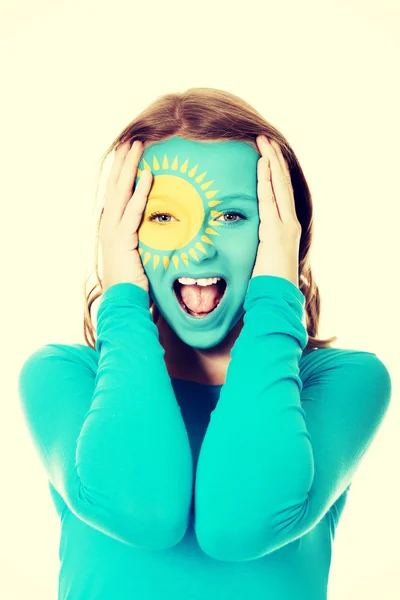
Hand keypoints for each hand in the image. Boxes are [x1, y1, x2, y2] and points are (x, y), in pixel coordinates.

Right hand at [99, 140, 152, 292]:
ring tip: (137, 145)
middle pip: (115, 186)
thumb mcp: (138, 254)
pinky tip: (148, 175)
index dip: (121, 172)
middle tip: (131, 140)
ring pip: (121, 192)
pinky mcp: (123, 239)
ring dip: (130, 167)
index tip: (128, 153)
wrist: (124, 301)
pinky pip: (133, 211)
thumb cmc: (134, 283)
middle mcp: (109, 225)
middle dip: (123, 162)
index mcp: (112, 227)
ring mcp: (113, 232)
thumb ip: (144, 237)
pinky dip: (140, 192)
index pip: (117, 193)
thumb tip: (161, 225)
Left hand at [251, 135, 300, 287]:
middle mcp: (289, 223)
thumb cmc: (267, 283)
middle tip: (263, 138)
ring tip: (263, 141)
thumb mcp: (262, 259)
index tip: (265, 155)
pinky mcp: (277, 230)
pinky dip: (267, 179)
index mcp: (285, 228)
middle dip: (273, 159)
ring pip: (279, 186)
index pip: (280, 193)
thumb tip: (246, 242)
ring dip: (271, 162)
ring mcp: (285, 225)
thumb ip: (258, 245)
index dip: (273, 172)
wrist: (276, 298)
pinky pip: (270, 199)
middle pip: (282, 183)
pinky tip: (263, 162)